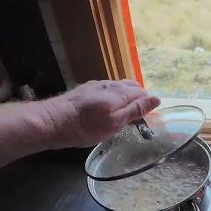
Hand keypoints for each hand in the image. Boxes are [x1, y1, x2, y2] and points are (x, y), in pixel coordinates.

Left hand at [42, 79, 160, 147]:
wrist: (54, 121)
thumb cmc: (87, 127)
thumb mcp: (115, 122)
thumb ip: (136, 110)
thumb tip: (156, 99)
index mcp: (120, 92)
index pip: (142, 92)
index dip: (145, 105)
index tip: (142, 119)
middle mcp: (110, 84)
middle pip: (131, 86)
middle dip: (136, 98)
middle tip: (133, 117)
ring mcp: (96, 85)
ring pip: (118, 87)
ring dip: (123, 97)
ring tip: (120, 113)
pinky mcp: (85, 89)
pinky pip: (106, 89)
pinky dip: (111, 97)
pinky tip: (104, 108)